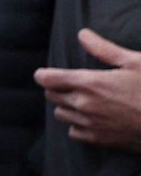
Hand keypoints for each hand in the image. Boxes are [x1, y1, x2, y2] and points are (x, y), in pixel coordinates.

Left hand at [38, 30, 140, 151]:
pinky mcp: (99, 140)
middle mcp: (84, 105)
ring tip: (82, 100)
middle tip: (70, 84)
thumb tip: (82, 35)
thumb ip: (104, 49)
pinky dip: (77, 125)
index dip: (43, 75)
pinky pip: (73, 132)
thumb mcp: (134, 62)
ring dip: (66, 106)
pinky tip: (90, 118)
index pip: (48, 79)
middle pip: (51, 96)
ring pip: (60, 114)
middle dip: (57, 88)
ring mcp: (90, 124)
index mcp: (90, 83)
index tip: (45, 73)